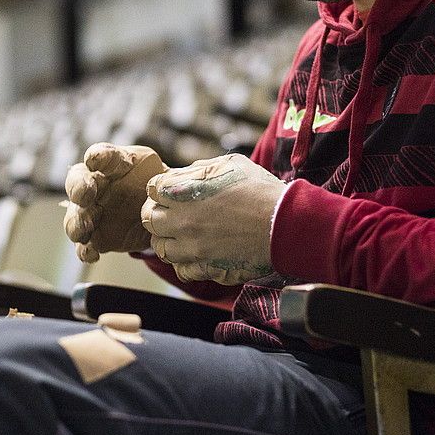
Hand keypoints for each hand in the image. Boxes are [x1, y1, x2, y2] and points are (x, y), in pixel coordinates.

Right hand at [64, 143, 167, 262]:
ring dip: (76, 223)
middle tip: (84, 195)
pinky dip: (85, 251)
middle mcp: (95, 186)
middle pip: (77, 183)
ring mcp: (92, 212)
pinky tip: (92, 254)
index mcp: (112, 165)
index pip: (101, 155)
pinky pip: (84, 246)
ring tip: (84, 229)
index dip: (97, 157)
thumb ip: (161, 177)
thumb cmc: (156, 188)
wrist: (159, 214)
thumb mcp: (162, 174)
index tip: (95, 160)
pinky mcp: (96, 237)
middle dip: (78, 189)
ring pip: (75, 217)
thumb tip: (169, 182)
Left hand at [140, 154, 284, 284]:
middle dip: (158, 212)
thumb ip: (199, 169)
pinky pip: (180, 269)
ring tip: (184, 234)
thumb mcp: (229, 164)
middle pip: (149, 218)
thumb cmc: (260, 190)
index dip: (162, 188)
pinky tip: (196, 253)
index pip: (152, 188)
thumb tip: (181, 175)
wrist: (285, 224)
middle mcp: (181, 220)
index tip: (172, 191)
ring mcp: (191, 247)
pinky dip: (184, 262)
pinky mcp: (204, 267)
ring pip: (160, 247)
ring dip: (168, 239)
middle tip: (174, 213)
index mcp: (183, 191)